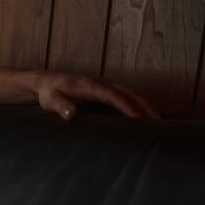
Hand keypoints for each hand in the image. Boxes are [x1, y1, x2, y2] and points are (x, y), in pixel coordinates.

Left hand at [36, 72, 158, 120]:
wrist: (46, 82)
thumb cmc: (49, 92)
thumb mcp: (50, 100)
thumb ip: (60, 106)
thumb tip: (71, 114)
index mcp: (90, 86)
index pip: (112, 96)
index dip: (125, 106)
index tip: (137, 117)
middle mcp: (102, 84)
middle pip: (128, 93)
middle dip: (144, 106)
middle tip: (158, 122)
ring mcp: (106, 86)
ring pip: (131, 94)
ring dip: (145, 105)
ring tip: (159, 121)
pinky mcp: (106, 91)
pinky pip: (126, 97)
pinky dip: (138, 104)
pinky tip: (146, 116)